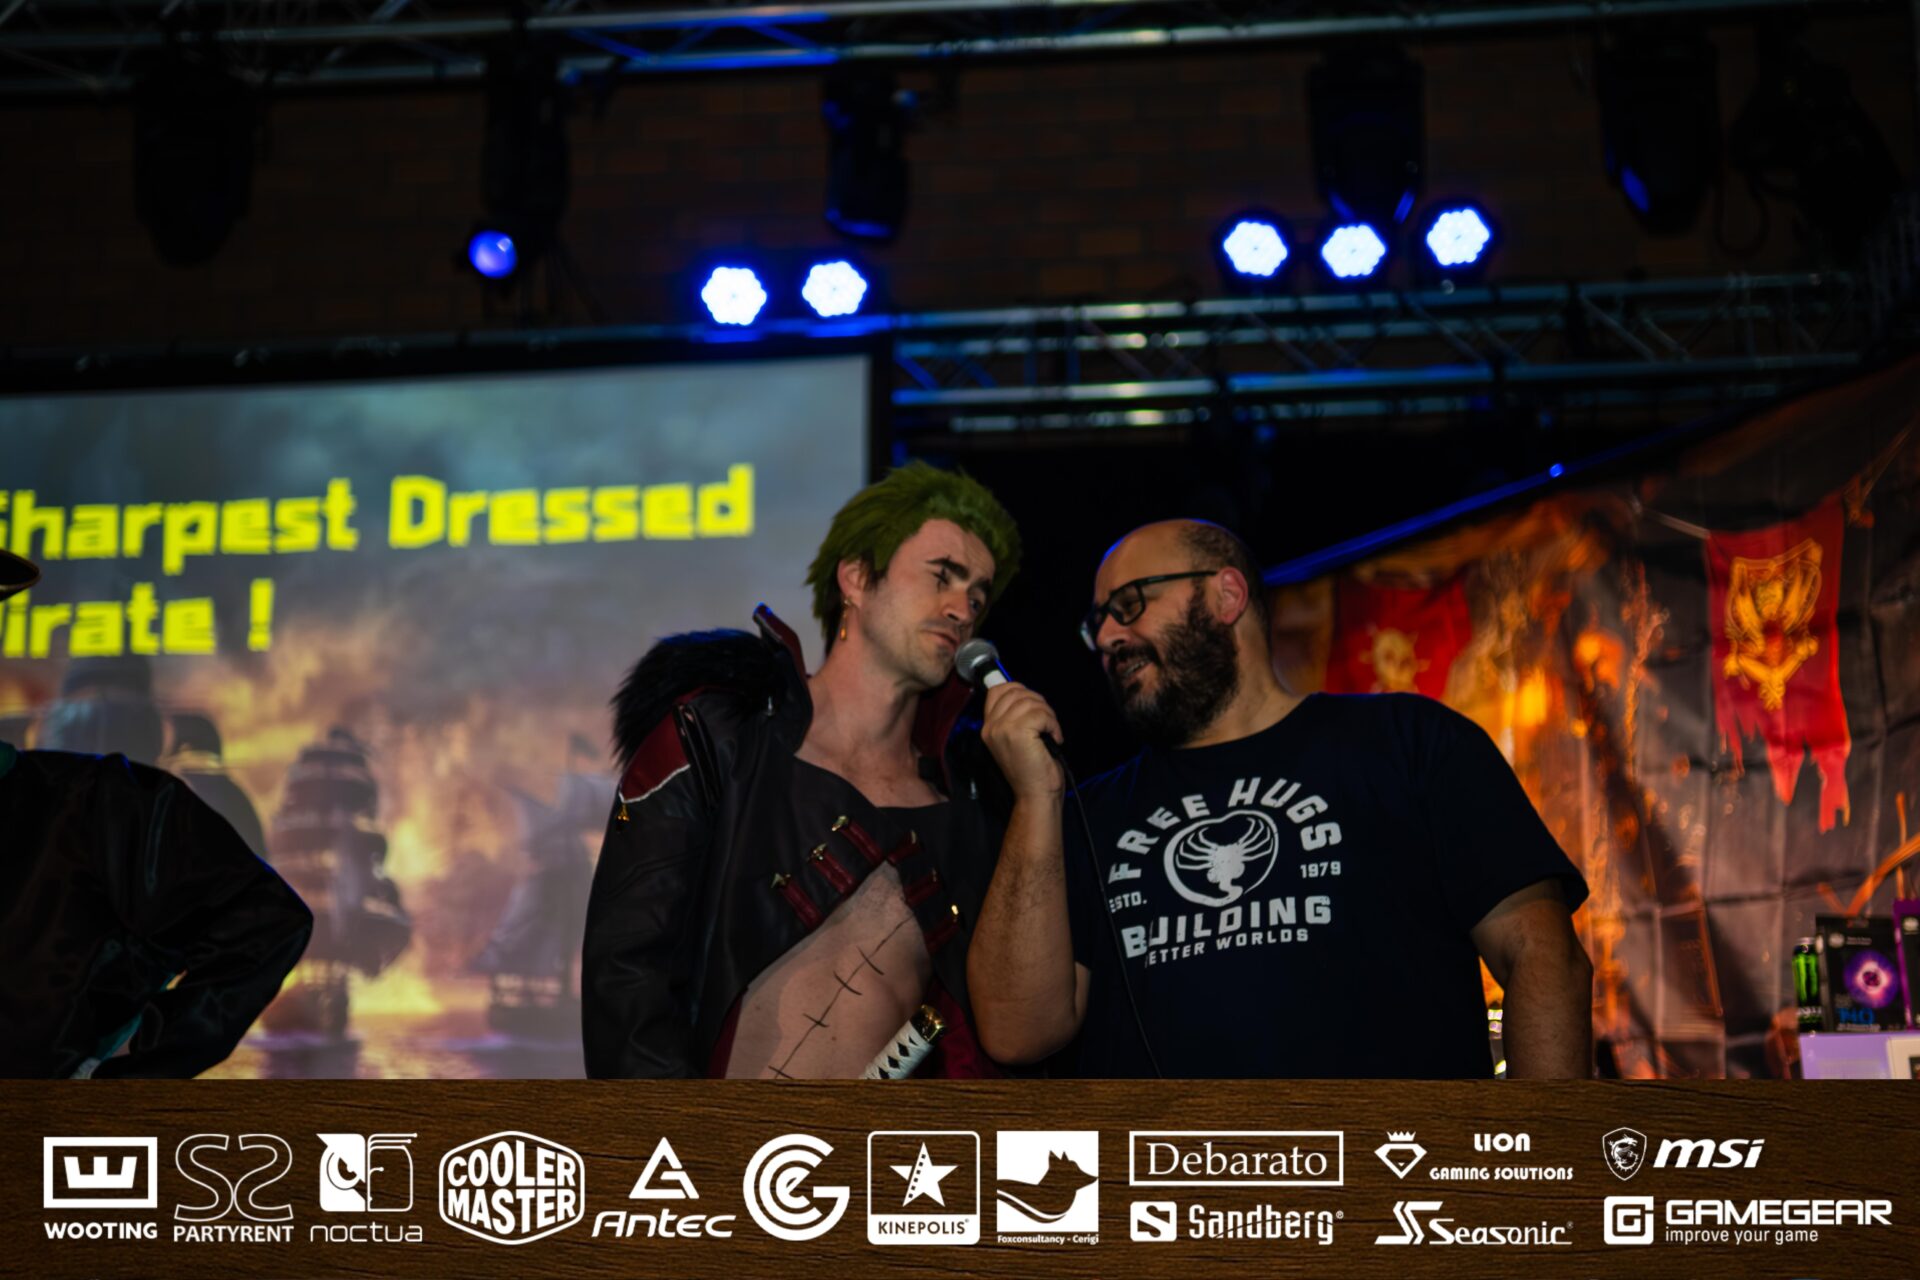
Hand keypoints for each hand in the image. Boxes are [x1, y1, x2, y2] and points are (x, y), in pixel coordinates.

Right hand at [980, 681, 1064, 800]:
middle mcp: (991, 727)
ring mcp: (1002, 729)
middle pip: (1017, 692)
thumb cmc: (1032, 771)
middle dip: (1039, 703)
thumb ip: (1015, 718)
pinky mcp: (1017, 732)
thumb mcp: (1016, 740)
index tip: (1035, 705)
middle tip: (1047, 723)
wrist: (1035, 796)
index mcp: (988, 728)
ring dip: (1049, 715)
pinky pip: (1042, 714)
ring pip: (1031, 702)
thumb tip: (1029, 697)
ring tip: (1051, 733)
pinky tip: (1054, 738)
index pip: (997, 690)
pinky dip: (1054, 724)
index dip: (1019, 690)